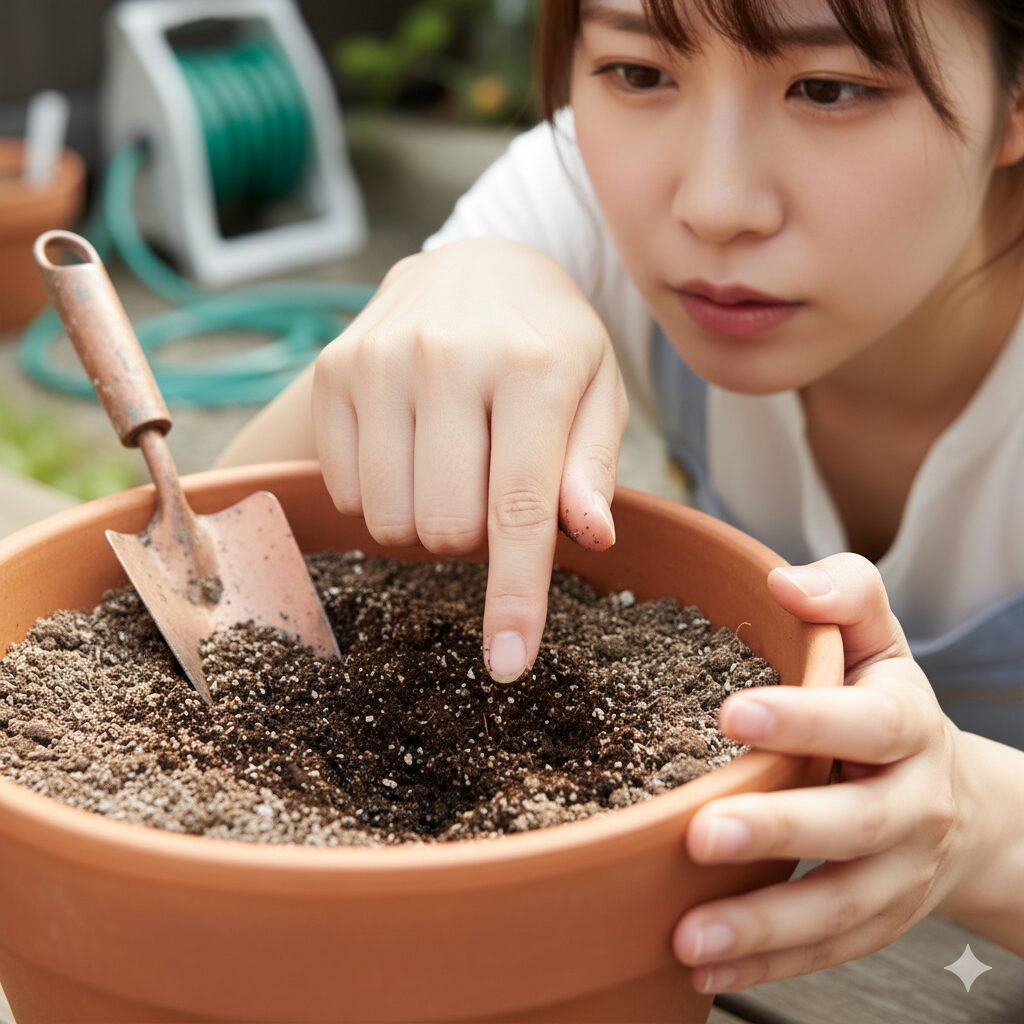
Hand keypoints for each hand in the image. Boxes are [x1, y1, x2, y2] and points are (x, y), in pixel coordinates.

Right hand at [312, 238, 627, 682]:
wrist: (477, 262)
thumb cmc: (551, 342)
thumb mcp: (596, 392)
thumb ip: (590, 467)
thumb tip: (590, 539)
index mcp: (532, 368)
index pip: (517, 509)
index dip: (513, 597)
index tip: (507, 664)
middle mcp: (447, 359)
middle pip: (446, 527)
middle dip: (475, 536)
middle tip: (492, 486)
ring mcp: (379, 363)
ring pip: (389, 518)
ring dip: (427, 519)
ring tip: (453, 465)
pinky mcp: (333, 371)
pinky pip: (347, 491)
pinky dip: (383, 495)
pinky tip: (410, 448)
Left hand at [671, 553, 974, 991]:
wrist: (964, 807)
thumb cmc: (890, 708)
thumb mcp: (880, 644)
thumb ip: (845, 597)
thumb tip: (784, 581)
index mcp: (906, 725)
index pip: (865, 722)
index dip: (806, 720)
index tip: (732, 713)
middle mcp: (911, 805)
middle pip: (853, 826)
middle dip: (778, 832)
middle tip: (700, 835)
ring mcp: (898, 874)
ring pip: (840, 907)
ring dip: (764, 926)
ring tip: (689, 935)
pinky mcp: (878, 921)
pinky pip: (827, 950)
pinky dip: (769, 964)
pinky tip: (705, 970)